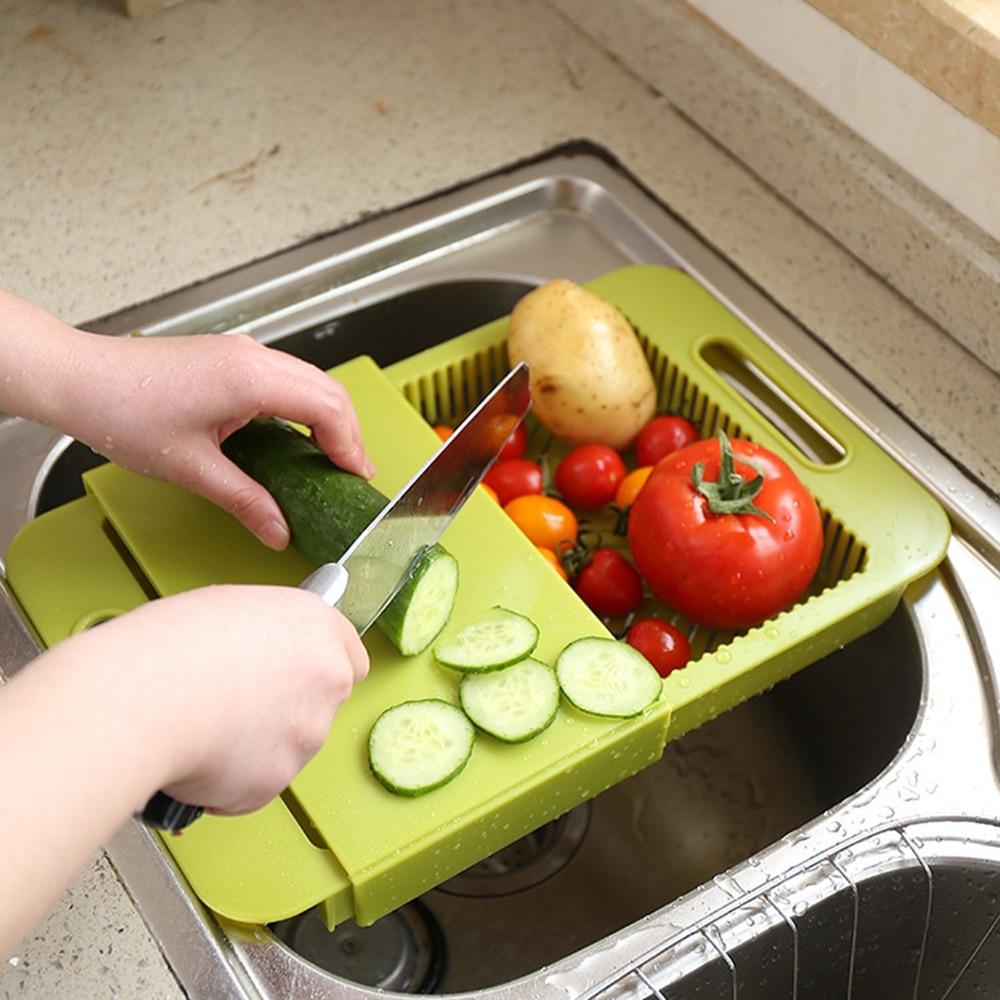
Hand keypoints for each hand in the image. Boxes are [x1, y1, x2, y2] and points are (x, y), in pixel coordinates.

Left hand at [0, 289, 373, 548]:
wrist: (79, 379)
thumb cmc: (122, 411)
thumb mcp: (193, 469)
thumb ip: (245, 501)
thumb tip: (277, 529)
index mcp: (251, 379)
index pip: (328, 407)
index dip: (351, 444)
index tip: (356, 477)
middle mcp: (253, 357)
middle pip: (328, 389)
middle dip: (348, 432)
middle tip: (352, 473)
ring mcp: (242, 352)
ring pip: (309, 380)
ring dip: (327, 417)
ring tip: (329, 458)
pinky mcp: (230, 357)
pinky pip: (286, 378)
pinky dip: (302, 407)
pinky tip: (294, 437)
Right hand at [70, 585, 369, 813]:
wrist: (146, 696)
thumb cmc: (173, 643)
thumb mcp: (228, 608)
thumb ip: (266, 634)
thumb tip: (257, 653)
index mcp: (318, 628)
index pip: (350, 656)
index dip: (317, 667)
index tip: (294, 673)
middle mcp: (328, 680)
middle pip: (320, 703)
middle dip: (286, 709)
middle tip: (235, 702)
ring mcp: (308, 734)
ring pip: (288, 747)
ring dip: (256, 745)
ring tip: (202, 725)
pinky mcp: (278, 781)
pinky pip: (255, 785)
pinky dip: (228, 780)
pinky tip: (195, 756)